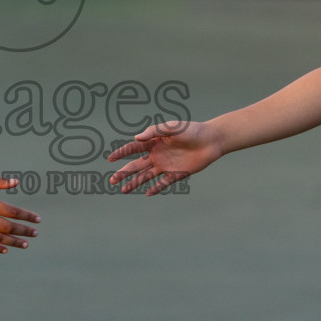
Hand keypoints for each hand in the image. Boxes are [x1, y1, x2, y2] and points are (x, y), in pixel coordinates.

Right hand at [106, 120, 221, 194]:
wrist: (211, 140)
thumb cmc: (191, 130)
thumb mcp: (172, 128)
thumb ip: (154, 131)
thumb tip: (137, 138)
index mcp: (154, 142)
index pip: (133, 148)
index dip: (121, 153)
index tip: (110, 159)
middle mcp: (157, 154)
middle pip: (136, 165)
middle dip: (123, 173)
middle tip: (112, 181)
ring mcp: (166, 165)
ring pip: (146, 176)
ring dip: (135, 182)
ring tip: (124, 190)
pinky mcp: (176, 173)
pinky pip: (163, 182)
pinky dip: (156, 188)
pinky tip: (147, 193)